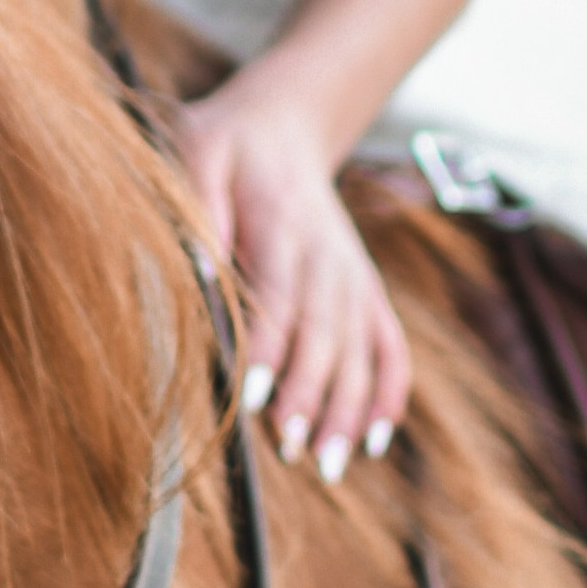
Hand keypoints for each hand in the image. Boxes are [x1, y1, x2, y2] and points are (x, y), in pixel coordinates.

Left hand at [177, 67, 409, 477]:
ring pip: (360, 347)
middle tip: (291, 450)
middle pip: (326, 331)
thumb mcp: (198, 153)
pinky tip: (375, 437)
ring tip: (329, 464)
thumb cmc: (225, 145)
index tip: (257, 398)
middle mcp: (328, 253)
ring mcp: (352, 274)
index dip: (272, 347)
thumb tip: (198, 268)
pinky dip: (387, 390)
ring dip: (348, 406)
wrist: (283, 124)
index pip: (282, 293)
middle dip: (312, 393)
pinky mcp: (364, 288)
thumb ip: (199, 205)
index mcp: (284, 222)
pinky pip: (388, 343)